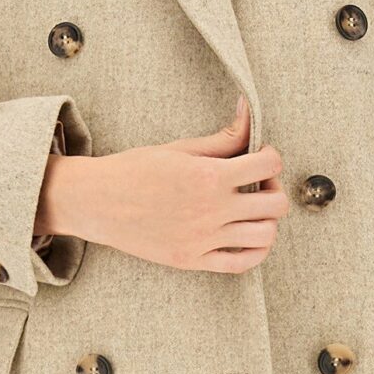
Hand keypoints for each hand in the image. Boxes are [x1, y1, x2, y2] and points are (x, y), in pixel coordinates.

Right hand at [34, 96, 289, 272]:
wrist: (97, 203)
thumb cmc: (136, 169)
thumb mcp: (180, 148)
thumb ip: (222, 137)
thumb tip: (249, 110)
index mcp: (210, 176)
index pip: (270, 165)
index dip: (271, 157)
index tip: (259, 157)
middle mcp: (211, 210)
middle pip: (276, 205)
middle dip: (274, 189)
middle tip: (259, 185)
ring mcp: (204, 239)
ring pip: (265, 236)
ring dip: (267, 221)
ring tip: (252, 211)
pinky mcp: (193, 259)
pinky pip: (242, 263)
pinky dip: (255, 251)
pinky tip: (248, 237)